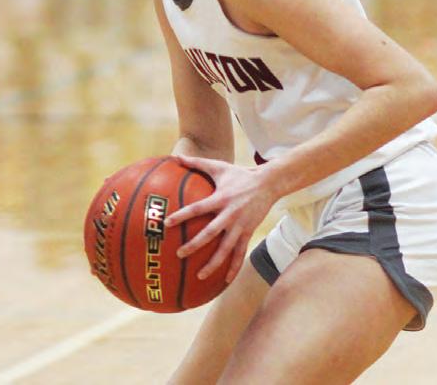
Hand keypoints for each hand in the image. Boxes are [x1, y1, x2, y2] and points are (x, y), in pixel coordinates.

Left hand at [164, 156, 278, 283]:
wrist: (268, 183)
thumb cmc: (239, 174)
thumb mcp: (219, 166)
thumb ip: (197, 163)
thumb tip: (176, 156)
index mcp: (220, 198)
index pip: (197, 208)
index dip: (182, 216)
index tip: (167, 223)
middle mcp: (229, 214)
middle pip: (210, 233)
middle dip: (195, 244)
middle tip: (179, 253)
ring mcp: (240, 225)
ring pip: (225, 249)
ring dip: (213, 263)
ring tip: (199, 275)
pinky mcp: (248, 232)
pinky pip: (240, 253)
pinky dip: (234, 267)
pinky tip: (226, 281)